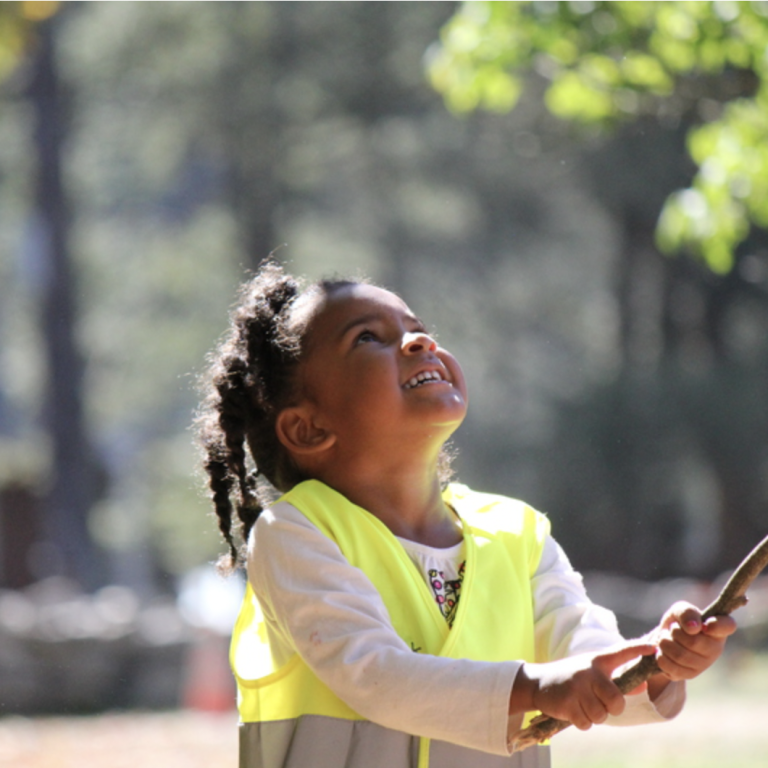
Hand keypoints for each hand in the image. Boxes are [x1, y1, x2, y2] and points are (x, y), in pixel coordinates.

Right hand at [511, 642, 654, 730]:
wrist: (538, 682)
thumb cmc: (572, 678)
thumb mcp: (592, 674)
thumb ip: (616, 680)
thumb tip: (643, 687)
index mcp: (597, 661)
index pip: (621, 652)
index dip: (638, 650)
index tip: (654, 648)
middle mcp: (588, 671)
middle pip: (616, 701)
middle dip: (612, 708)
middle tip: (601, 703)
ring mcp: (577, 687)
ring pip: (601, 715)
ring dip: (594, 716)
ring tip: (583, 705)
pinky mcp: (567, 702)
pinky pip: (586, 723)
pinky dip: (582, 722)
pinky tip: (573, 710)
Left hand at [651, 601, 736, 682]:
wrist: (666, 638)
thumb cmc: (679, 622)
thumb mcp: (680, 610)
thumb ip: (687, 613)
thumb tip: (693, 627)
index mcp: (718, 627)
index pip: (728, 625)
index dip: (716, 625)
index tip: (705, 625)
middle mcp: (716, 648)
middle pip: (693, 642)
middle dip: (675, 632)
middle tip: (672, 628)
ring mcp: (704, 664)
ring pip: (679, 655)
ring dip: (665, 642)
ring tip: (665, 638)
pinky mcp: (689, 674)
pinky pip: (669, 666)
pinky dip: (660, 655)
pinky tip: (663, 650)